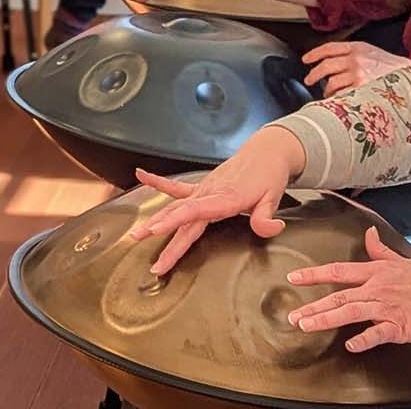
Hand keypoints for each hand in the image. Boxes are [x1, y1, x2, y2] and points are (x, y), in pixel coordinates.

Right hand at [126, 127, 306, 275]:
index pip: (194, 212)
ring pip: (174, 207)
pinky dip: (158, 182)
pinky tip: (141, 176)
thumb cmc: (268, 175)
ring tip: (137, 234)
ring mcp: (203, 190)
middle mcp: (209, 193)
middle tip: (152, 260)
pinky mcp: (202, 187)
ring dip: (155, 220)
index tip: (156, 231)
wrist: (267, 152)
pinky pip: (177, 187)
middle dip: (162, 237)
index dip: (174, 221)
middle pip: (181, 217)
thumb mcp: (273, 197)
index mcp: (225, 198)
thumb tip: (269, 229)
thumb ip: (266, 217)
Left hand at [286, 227, 410, 351]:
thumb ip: (381, 251)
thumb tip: (369, 234)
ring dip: (326, 319)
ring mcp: (387, 308)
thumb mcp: (403, 260)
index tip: (294, 277)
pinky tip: (349, 345)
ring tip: (307, 326)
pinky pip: (377, 333)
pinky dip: (363, 339)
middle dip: (313, 306)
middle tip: (293, 315)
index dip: (314, 274)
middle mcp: (377, 289)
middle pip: (338, 295)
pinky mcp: (400, 326)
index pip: (338, 271)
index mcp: (377, 272)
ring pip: (350, 312)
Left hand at [300, 41, 409, 96]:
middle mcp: (356, 59)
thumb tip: (333, 64)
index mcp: (358, 47)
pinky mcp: (361, 89)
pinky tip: (338, 101)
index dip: (314, 53)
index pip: (329, 48)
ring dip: (327, 90)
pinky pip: (341, 95)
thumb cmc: (394, 69)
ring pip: (331, 82)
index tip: (306, 59)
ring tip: (328, 93)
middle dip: (314, 74)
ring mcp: (358, 74)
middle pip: (326, 66)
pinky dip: (337, 99)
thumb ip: (354, 55)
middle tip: (309, 80)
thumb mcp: (373, 53)